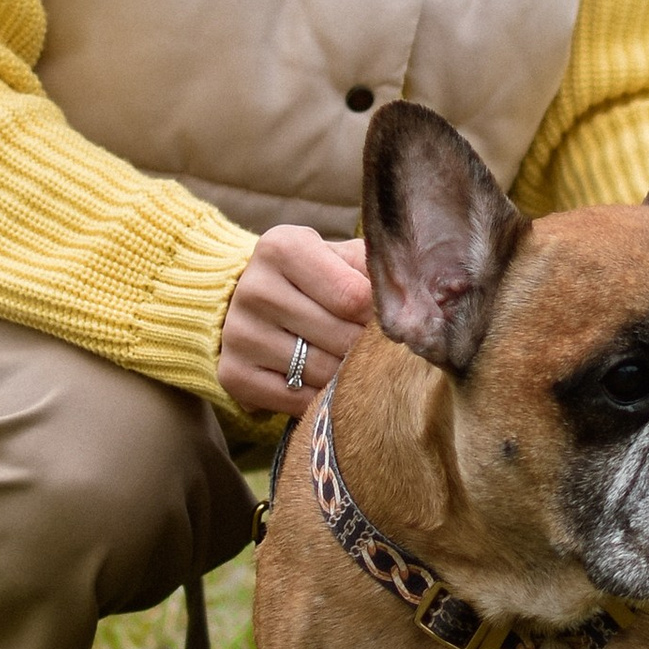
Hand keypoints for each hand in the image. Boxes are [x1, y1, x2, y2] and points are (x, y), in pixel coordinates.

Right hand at [221, 223, 373, 422]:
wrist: (254, 302)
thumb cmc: (316, 278)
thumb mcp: (341, 258)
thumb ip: (374, 270)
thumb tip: (416, 303)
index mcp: (282, 247)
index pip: (354, 297)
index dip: (381, 317)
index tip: (388, 323)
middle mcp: (254, 288)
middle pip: (340, 337)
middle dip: (366, 349)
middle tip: (375, 349)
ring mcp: (239, 333)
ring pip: (321, 372)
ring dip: (346, 376)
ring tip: (350, 364)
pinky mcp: (232, 374)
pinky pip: (296, 401)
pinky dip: (319, 399)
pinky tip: (322, 383)